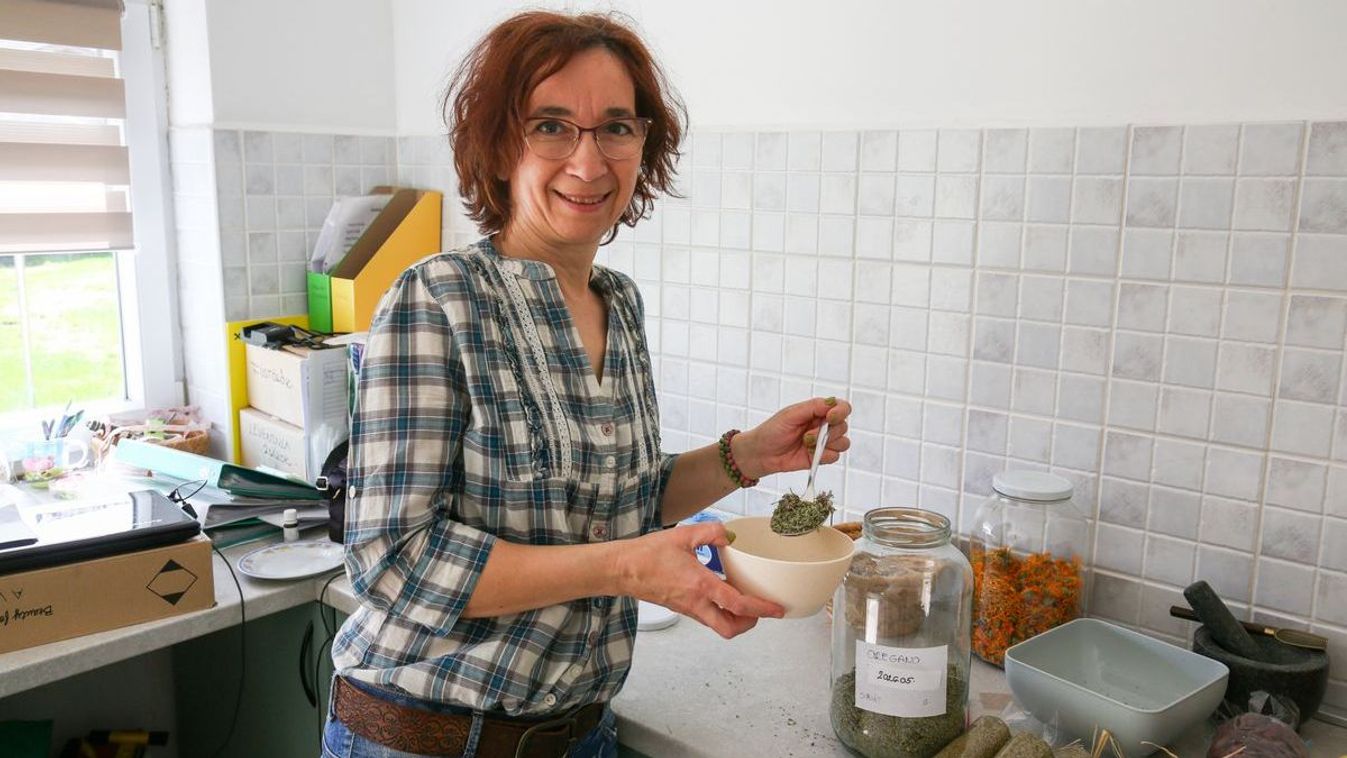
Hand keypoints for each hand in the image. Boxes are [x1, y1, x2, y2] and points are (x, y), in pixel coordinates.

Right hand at [616, 522, 783, 637]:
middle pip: (729, 629)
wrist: (622, 570)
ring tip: (744, 601)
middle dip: (749, 624)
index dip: (762, 609)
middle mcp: (696, 603)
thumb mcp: (683, 535)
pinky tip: (722, 591)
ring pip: (718, 625)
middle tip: (761, 610)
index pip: (738, 604)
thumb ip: (710, 532)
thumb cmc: (647, 555)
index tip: (777, 609)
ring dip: (735, 619)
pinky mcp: (681, 608)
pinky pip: (707, 616)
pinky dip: (720, 610)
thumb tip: (729, 535)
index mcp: (700, 585)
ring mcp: (688, 609)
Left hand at [734, 397, 851, 479]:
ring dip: (826, 445)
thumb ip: (813, 407)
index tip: (830, 418)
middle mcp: (823, 425)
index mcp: (817, 411)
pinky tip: (808, 454)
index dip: (841, 412)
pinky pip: (834, 457)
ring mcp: (823, 442)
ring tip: (806, 444)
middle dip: (828, 433)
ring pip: (843, 443)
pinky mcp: (820, 457)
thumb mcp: (790, 415)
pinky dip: (823, 456)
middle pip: (843, 426)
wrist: (761, 454)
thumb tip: (833, 402)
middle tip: (807, 436)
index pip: (841, 407)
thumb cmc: (772, 431)